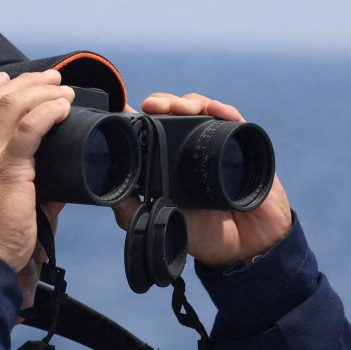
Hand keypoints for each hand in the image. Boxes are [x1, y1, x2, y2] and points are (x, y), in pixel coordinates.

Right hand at [0, 70, 73, 272]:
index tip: (5, 78)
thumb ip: (19, 183)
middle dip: (25, 82)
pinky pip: (28, 127)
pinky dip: (48, 111)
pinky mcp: (5, 168)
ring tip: (63, 89)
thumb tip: (58, 179)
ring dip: (41, 91)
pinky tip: (63, 108)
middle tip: (51, 78)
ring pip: (11, 106)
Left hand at [113, 92, 292, 267]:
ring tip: (180, 107)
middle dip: (163, 102)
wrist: (243, 246)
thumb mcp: (159, 222)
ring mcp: (216, 144)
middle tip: (153, 106)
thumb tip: (106, 192)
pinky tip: (215, 109)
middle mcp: (189, 147)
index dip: (141, 115)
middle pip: (174, 112)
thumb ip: (132, 211)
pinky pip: (234, 121)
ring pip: (201, 110)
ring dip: (188, 102)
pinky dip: (224, 110)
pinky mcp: (242, 146)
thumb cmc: (200, 233)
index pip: (152, 127)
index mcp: (167, 160)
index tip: (129, 109)